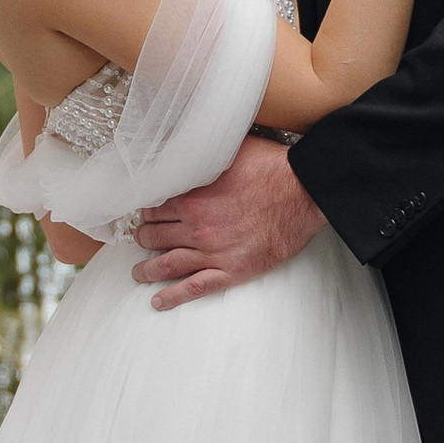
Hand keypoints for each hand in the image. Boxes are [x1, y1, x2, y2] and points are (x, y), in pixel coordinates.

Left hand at [133, 136, 323, 309]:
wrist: (304, 191)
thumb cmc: (271, 167)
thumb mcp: (228, 148)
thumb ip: (201, 152)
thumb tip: (183, 141)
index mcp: (191, 197)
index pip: (153, 208)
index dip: (147, 210)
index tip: (146, 213)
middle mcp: (195, 226)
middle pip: (154, 236)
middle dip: (144, 237)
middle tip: (142, 239)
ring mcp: (212, 252)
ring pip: (166, 264)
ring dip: (147, 269)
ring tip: (139, 273)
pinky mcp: (231, 271)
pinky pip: (194, 288)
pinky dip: (172, 296)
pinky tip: (158, 301)